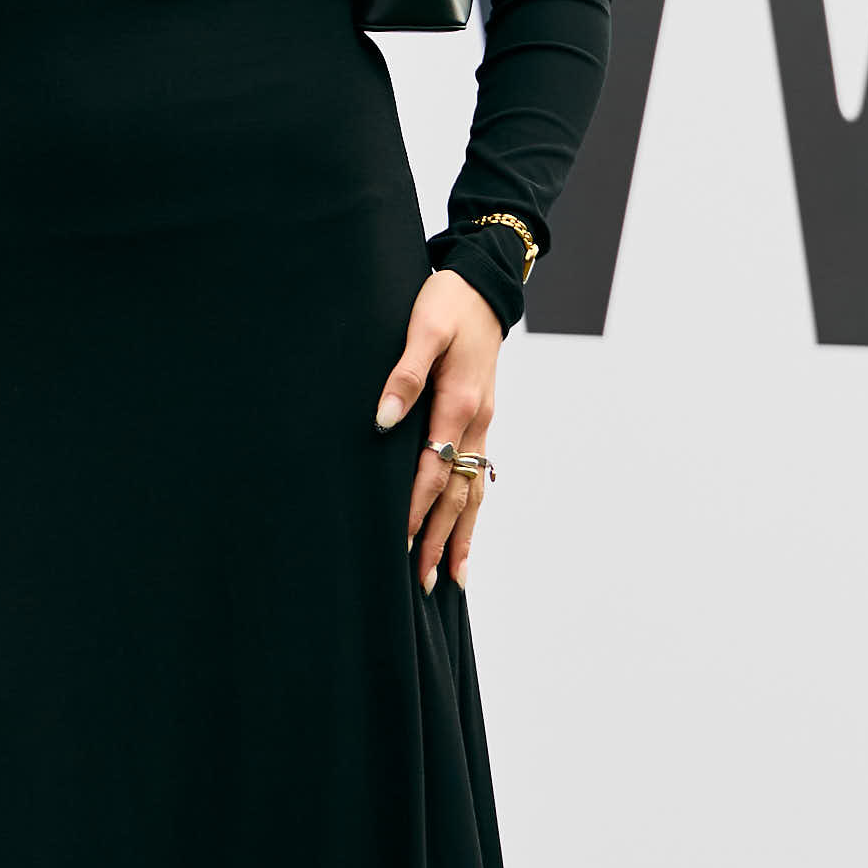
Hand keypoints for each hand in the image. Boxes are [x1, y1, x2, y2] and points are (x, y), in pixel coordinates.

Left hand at [374, 268, 504, 592]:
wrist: (484, 285)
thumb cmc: (447, 302)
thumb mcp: (423, 327)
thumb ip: (405, 373)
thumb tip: (383, 419)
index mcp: (459, 401)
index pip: (434, 468)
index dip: (417, 507)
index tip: (401, 543)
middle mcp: (476, 420)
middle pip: (458, 492)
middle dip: (442, 539)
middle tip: (425, 582)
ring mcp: (482, 422)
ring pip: (473, 490)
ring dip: (462, 535)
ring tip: (454, 578)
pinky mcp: (480, 418)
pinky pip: (477, 474)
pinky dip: (472, 509)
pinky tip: (465, 531)